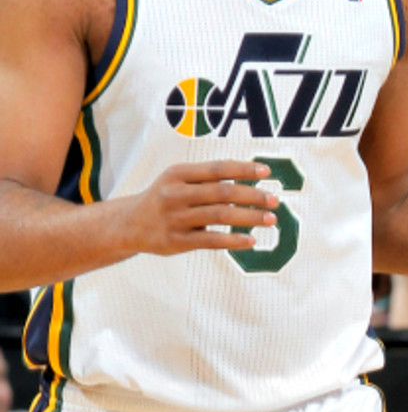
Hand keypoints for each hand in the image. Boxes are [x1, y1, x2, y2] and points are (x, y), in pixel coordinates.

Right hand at [124, 161, 277, 256]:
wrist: (129, 225)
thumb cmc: (166, 197)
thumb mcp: (178, 179)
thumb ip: (209, 177)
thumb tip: (252, 174)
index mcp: (178, 174)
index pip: (217, 168)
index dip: (244, 169)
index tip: (267, 172)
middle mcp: (175, 194)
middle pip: (222, 192)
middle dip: (253, 196)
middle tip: (275, 200)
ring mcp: (175, 219)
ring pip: (220, 216)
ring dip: (249, 217)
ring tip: (270, 219)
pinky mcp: (176, 242)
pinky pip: (210, 240)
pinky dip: (233, 240)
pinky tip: (251, 240)